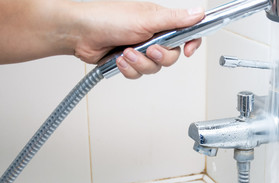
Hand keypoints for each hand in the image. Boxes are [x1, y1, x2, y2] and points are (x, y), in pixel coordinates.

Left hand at [72, 1, 204, 78]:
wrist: (80, 33)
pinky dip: (129, 69)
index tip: (188, 51)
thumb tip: (198, 13)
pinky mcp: (129, 61)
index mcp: (160, 21)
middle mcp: (152, 35)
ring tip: (126, 52)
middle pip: (171, 56)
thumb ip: (175, 20)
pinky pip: (138, 74)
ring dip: (140, 63)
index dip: (191, 43)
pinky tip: (119, 59)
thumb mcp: (146, 19)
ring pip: (154, 68)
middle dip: (159, 57)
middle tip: (148, 49)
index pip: (186, 32)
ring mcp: (140, 49)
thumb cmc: (107, 18)